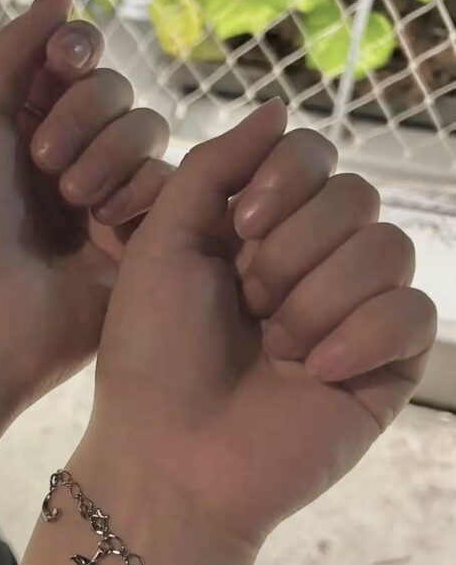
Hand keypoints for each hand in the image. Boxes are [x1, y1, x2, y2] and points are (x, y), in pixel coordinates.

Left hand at [0, 0, 169, 463]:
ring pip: (148, 131)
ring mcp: (109, 198)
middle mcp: (73, 157)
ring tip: (72, 202)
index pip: (79, 62)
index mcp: (28, 126)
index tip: (63, 65)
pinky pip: (170, 182)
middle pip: (118, 91)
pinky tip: (104, 224)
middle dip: (84, 115)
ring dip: (108, 154)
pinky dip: (138, 191)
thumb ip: (17, 49)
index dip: (78, 53)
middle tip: (44, 163)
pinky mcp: (142, 239)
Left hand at [81, 100, 436, 547]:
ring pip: (388, 247)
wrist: (167, 456)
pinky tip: (314, 372)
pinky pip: (413, 313)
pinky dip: (361, 335)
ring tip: (275, 346)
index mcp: (260, 231)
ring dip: (318, 296)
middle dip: (292, 249)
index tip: (241, 227)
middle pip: (355, 196)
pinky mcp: (386, 366)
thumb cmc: (151, 354)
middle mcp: (313, 263)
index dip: (286, 178)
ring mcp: (354, 314)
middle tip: (248, 302)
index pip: (314, 156)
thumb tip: (279, 107)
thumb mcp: (163, 242)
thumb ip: (215, 167)